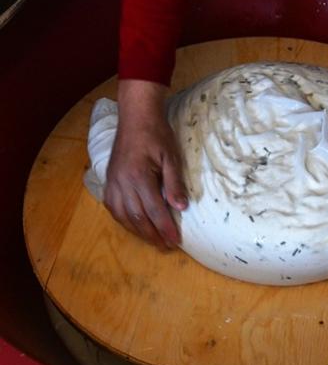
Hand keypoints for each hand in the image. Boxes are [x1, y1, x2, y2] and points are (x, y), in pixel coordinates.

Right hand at [103, 79, 187, 249]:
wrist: (135, 117)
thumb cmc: (157, 135)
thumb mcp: (172, 157)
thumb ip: (175, 183)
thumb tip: (180, 208)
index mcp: (139, 177)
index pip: (155, 211)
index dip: (165, 229)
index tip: (176, 242)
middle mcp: (122, 182)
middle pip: (137, 217)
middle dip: (153, 235)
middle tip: (166, 246)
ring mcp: (113, 181)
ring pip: (123, 215)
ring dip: (138, 231)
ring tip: (153, 240)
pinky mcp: (109, 180)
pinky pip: (112, 206)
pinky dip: (123, 220)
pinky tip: (133, 225)